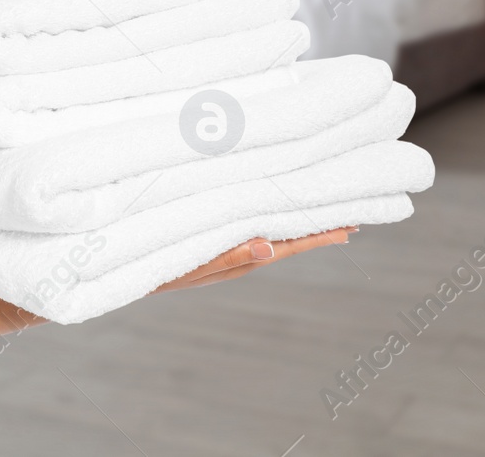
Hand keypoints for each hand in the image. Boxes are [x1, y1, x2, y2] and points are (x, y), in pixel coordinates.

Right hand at [151, 227, 355, 293]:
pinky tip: (273, 215)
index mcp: (242, 258)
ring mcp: (230, 250)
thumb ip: (230, 255)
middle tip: (353, 220)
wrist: (131, 269)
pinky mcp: (217, 243)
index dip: (319, 235)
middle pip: (288, 240)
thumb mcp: (195, 264)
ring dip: (297, 224)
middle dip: (318, 229)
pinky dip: (270, 221)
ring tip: (322, 215)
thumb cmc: (160, 268)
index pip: (290, 245)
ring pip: (272, 234)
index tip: (350, 228)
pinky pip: (252, 229)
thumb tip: (269, 247)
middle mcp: (242, 255)